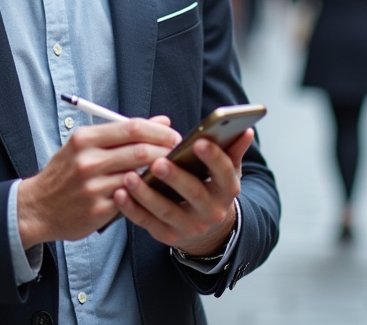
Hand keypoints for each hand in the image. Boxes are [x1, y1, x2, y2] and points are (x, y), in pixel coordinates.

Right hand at [16, 116, 178, 247]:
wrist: (38, 207)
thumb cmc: (66, 173)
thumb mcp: (85, 145)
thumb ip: (123, 133)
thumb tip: (162, 120)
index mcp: (85, 138)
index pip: (132, 127)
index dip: (159, 131)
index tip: (175, 135)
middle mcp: (87, 161)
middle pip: (141, 151)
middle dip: (166, 151)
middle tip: (180, 154)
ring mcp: (93, 187)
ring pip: (139, 176)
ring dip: (159, 174)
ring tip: (172, 172)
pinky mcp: (98, 210)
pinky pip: (131, 199)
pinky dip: (146, 194)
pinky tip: (156, 192)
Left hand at [113, 128, 254, 256]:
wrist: (206, 229)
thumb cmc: (211, 189)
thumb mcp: (226, 172)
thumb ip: (232, 150)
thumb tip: (245, 130)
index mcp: (227, 191)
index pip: (225, 173)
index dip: (214, 158)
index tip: (200, 142)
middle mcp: (211, 211)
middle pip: (193, 193)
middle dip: (175, 177)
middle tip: (158, 162)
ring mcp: (189, 226)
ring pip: (166, 210)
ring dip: (146, 194)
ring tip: (130, 176)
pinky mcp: (167, 236)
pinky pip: (147, 222)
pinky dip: (132, 209)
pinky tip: (120, 194)